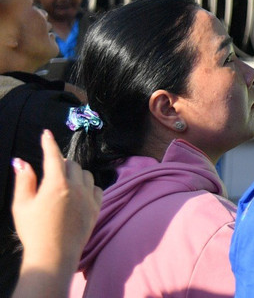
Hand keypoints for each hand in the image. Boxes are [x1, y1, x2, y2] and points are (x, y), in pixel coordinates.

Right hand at [12, 129, 101, 277]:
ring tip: (64, 183)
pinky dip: (89, 186)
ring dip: (76, 173)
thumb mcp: (22, 205)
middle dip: (61, 163)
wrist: (53, 255)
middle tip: (52, 170)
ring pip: (86, 174)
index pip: (54, 156)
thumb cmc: (33, 231)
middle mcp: (76, 187)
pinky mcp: (97, 208)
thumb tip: (22, 162)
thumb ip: (24, 181)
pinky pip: (97, 188)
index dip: (49, 143)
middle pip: (71, 164)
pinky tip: (79, 193)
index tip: (47, 134)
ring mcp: (89, 197)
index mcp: (56, 184)